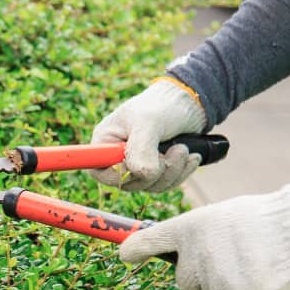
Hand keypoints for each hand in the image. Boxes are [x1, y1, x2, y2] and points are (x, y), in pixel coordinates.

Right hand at [90, 78, 207, 191]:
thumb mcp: (149, 122)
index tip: (138, 167)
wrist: (188, 103)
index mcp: (106, 141)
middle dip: (157, 172)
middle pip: (128, 183)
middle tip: (177, 150)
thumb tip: (142, 174)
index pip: (98, 171)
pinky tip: (191, 157)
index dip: (118, 175)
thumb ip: (142, 149)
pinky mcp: (154, 170)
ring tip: (184, 149)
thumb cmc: (162, 106)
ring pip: (149, 186)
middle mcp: (116, 156)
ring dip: (173, 171)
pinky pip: (163, 184)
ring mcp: (136, 165)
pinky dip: (180, 173)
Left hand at [118, 185, 289, 289]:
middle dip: (203, 272)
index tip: (123, 255)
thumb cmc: (259, 220)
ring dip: (227, 284)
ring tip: (252, 260)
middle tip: (230, 252)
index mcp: (189, 230)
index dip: (135, 249)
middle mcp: (195, 257)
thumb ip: (190, 237)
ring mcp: (215, 283)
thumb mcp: (217, 218)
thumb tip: (168, 256)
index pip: (152, 241)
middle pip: (184, 280)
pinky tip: (262, 274)